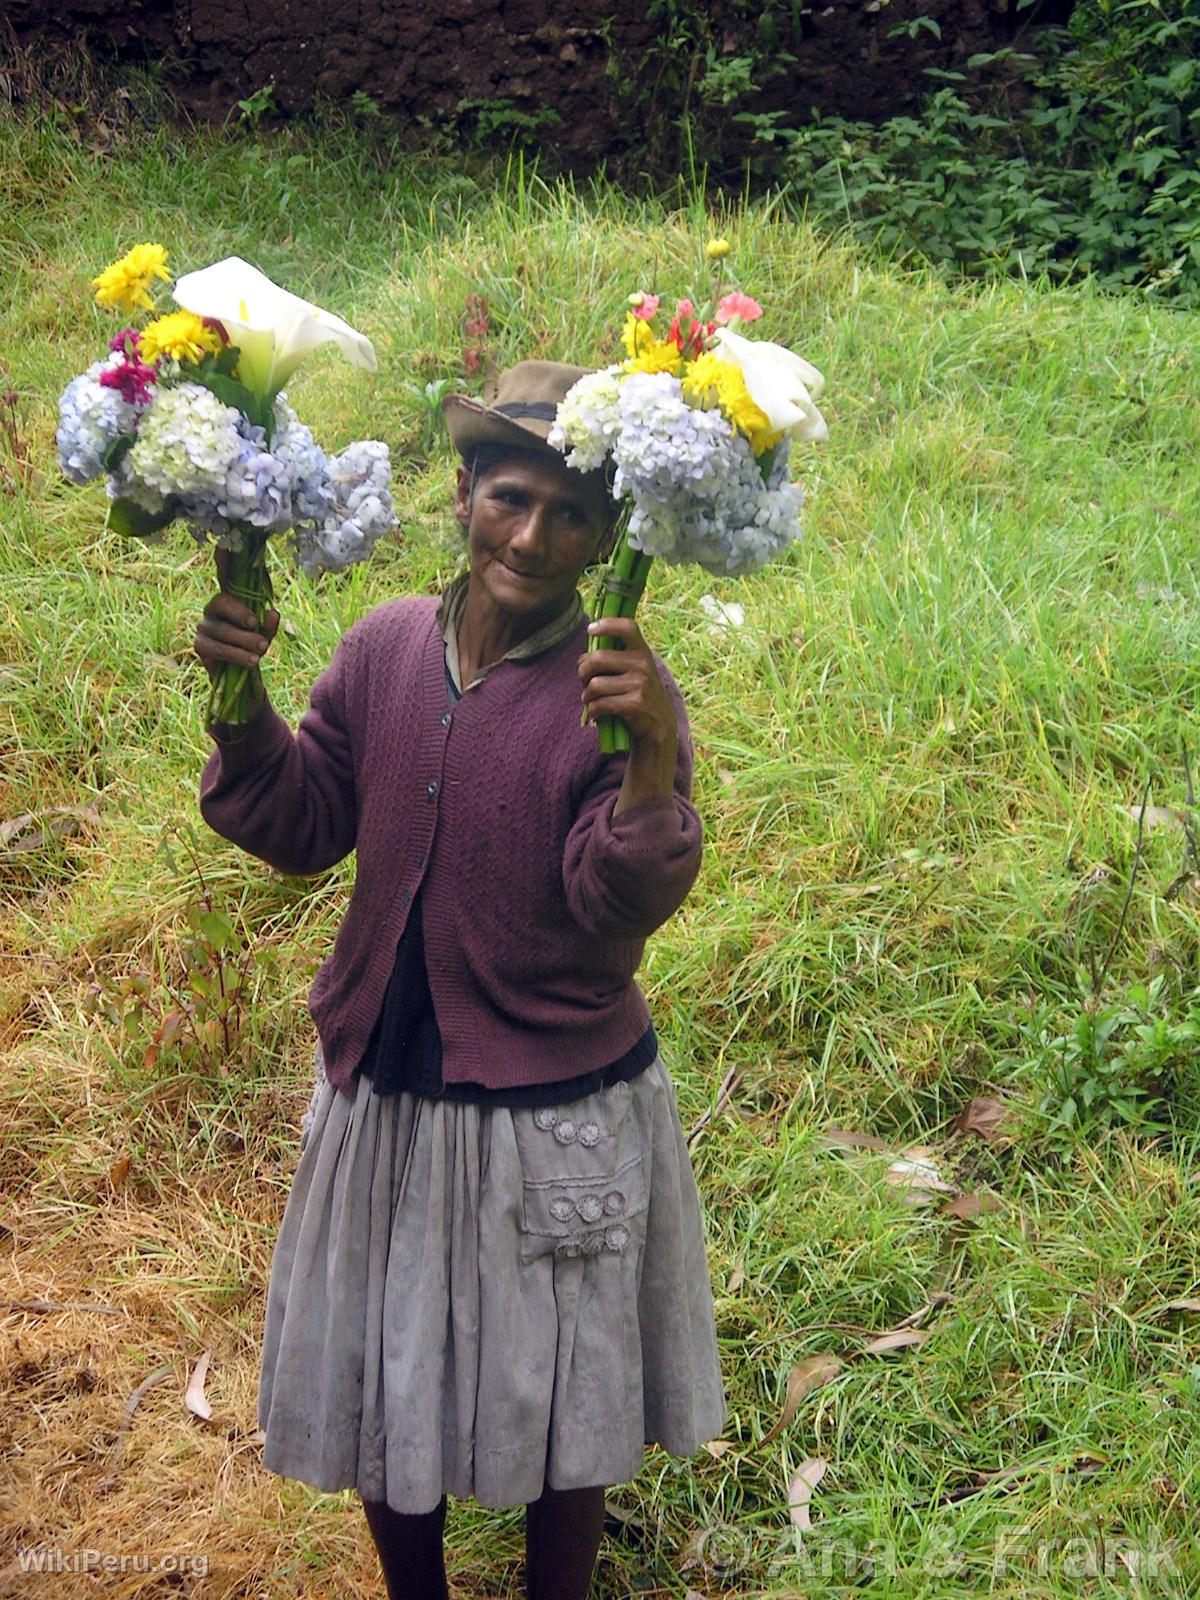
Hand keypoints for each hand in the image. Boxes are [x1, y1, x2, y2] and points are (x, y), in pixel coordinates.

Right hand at [194, 546, 279, 700]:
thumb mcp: (266, 634)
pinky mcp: (200, 646)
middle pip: (222, 603)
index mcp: (230, 599)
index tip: (223, 546)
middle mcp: (213, 608)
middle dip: (241, 614)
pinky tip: (251, 661)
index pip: (225, 576)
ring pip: (221, 629)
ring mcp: (204, 626)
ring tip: (261, 650)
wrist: (241, 679)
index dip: (223, 562)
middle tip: (257, 627)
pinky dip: (237, 655)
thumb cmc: (252, 647)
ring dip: (244, 640)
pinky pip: (217, 648)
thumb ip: (269, 623)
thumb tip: (272, 612)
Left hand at [578, 616, 677, 811]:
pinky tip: (596, 713)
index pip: (627, 627)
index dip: (607, 624)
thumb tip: (582, 659)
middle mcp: (643, 664)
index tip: (591, 629)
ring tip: (590, 700)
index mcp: (641, 651)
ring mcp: (641, 684)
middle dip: (582, 672)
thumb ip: (612, 660)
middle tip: (583, 681)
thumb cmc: (638, 694)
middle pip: (597, 659)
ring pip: (595, 685)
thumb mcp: (633, 672)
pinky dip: (592, 710)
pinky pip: (600, 704)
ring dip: (586, 695)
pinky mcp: (635, 704)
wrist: (659, 725)